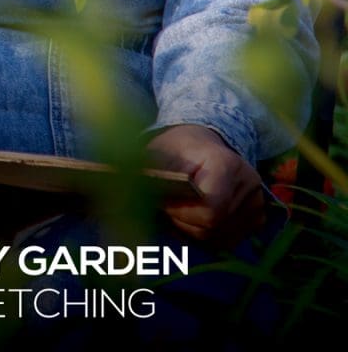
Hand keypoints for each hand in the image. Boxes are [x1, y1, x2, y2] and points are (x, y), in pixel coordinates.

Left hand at [147, 124, 264, 246]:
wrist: (200, 146)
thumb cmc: (175, 150)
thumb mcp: (158, 155)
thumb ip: (151, 178)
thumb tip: (131, 195)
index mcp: (227, 163)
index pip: (211, 210)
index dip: (182, 211)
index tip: (166, 200)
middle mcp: (250, 184)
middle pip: (213, 227)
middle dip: (184, 221)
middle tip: (169, 204)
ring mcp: (257, 204)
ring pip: (219, 239)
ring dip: (193, 230)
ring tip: (181, 207)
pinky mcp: (256, 219)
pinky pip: (226, 241)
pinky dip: (206, 234)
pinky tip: (196, 216)